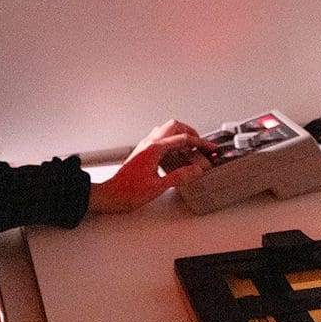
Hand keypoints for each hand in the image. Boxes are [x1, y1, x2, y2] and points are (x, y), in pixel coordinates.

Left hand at [89, 119, 216, 213]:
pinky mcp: (142, 151)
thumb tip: (196, 170)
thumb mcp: (158, 187)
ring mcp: (145, 146)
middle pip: (174, 126)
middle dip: (191, 132)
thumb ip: (179, 177)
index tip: (210, 148)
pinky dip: (172, 141)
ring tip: (190, 147)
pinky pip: (160, 138)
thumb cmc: (128, 191)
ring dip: (180, 135)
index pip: (183, 139)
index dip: (200, 142)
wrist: (111, 195)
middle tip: (200, 144)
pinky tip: (176, 154)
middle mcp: (149, 144)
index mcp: (154, 149)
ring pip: (166, 130)